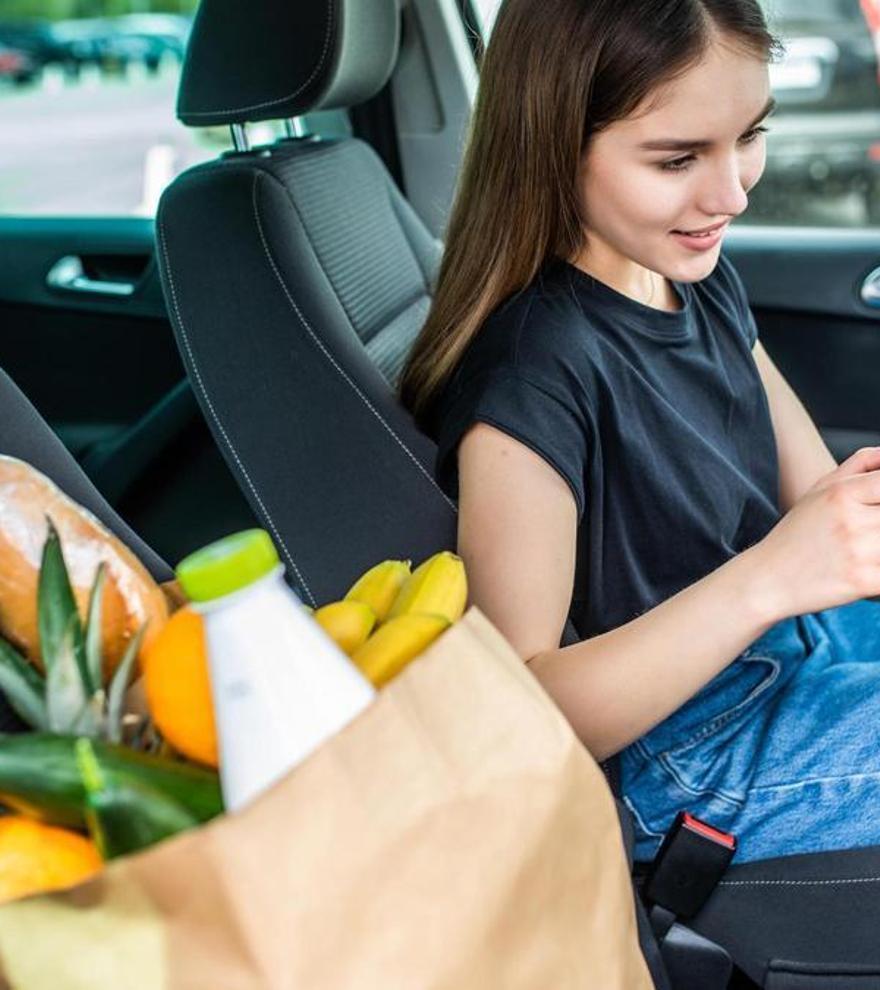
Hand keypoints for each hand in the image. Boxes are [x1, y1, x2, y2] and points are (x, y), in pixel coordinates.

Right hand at [747, 446, 879, 618]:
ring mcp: (859, 551)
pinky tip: (870, 569)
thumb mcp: (821, 489)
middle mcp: (851, 519)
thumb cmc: (797, 533)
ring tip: (869, 545)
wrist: (768, 579)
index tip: (877, 503)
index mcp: (843, 493)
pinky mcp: (863, 581)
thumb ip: (861, 464)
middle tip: (872, 525)